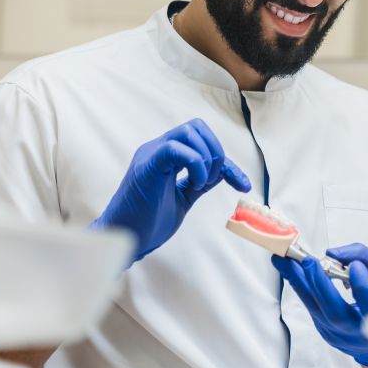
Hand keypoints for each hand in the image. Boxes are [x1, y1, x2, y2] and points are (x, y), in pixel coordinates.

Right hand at [92, 119, 250, 263]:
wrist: (124, 241)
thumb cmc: (147, 223)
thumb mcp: (182, 199)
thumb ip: (198, 182)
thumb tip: (221, 172)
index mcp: (166, 156)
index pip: (202, 141)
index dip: (226, 161)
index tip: (243, 184)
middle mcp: (158, 149)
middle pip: (197, 127)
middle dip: (216, 151)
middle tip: (211, 180)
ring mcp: (151, 155)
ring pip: (188, 131)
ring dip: (206, 157)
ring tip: (200, 183)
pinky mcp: (146, 166)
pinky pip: (174, 149)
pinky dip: (194, 163)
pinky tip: (194, 184)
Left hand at [272, 242, 367, 367]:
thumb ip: (365, 258)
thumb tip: (332, 254)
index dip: (362, 285)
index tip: (354, 267)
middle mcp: (359, 330)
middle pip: (336, 312)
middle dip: (320, 284)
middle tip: (308, 261)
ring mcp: (339, 334)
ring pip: (315, 308)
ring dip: (298, 281)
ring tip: (283, 260)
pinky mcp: (324, 331)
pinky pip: (310, 306)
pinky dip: (300, 286)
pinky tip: (290, 270)